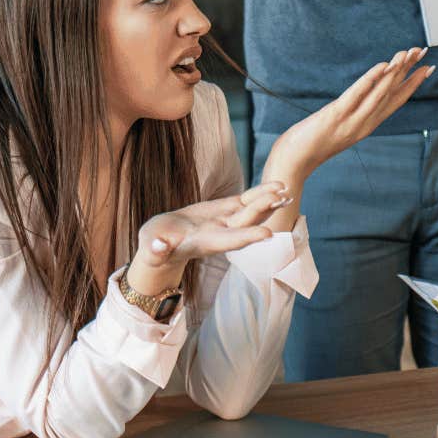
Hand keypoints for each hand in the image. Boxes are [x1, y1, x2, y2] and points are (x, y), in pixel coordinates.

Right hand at [126, 180, 293, 295]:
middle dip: (262, 210)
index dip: (248, 237)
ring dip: (268, 202)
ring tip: (286, 190)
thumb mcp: (152, 249)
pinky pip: (245, 201)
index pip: (229, 241)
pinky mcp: (223, 210)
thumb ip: (156, 250)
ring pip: (250, 211)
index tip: (268, 234)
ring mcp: (224, 222)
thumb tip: (158, 247)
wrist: (162, 243)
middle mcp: (221, 234)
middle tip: (281, 198)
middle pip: (245, 222)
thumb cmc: (154, 248)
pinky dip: (260, 195)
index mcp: (205, 244)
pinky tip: (277, 188)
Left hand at [262, 49, 433, 194]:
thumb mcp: (338, 128)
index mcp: (367, 125)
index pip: (395, 101)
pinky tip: (382, 66)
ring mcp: (351, 121)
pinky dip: (371, 80)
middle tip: (424, 52)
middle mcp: (364, 124)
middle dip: (410, 71)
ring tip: (408, 54)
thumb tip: (359, 99)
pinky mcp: (335, 116)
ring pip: (379, 93)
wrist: (293, 163)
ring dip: (395, 72)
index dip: (413, 84)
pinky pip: (357, 95)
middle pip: (392, 94)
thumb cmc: (311, 145)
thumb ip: (352, 115)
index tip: (428, 69)